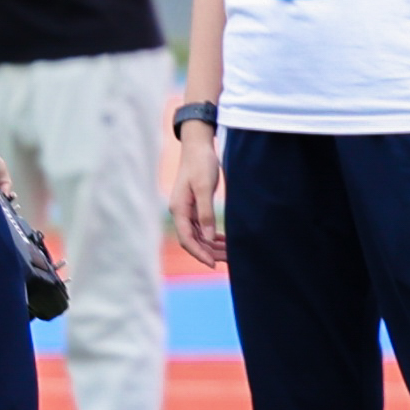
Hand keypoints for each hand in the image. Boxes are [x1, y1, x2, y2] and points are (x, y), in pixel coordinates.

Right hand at [165, 110, 226, 268]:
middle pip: (193, 240)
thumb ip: (206, 213)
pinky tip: (224, 241)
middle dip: (209, 252)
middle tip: (228, 260)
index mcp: (179, 209)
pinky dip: (212, 235)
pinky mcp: (194, 205)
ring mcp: (187, 209)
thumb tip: (209, 238)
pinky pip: (202, 226)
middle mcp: (180, 212)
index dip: (199, 253)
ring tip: (229, 253)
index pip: (187, 239)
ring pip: (198, 235)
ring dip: (212, 245)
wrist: (198, 145)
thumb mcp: (204, 187)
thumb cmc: (200, 163)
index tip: (213, 264)